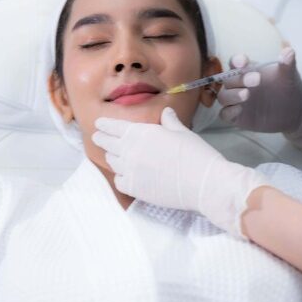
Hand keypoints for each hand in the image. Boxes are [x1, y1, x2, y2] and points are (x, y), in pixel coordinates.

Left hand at [92, 107, 268, 237]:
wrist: (203, 183)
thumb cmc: (196, 154)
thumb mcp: (182, 132)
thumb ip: (169, 122)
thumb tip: (166, 113)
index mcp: (141, 132)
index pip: (114, 126)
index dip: (104, 125)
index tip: (99, 124)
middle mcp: (130, 150)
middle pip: (107, 143)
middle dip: (101, 139)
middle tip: (98, 137)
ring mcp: (130, 171)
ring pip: (112, 162)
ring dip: (112, 157)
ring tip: (114, 155)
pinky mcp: (134, 189)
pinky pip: (119, 181)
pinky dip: (120, 177)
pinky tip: (125, 176)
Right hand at [218, 46, 301, 153]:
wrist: (294, 111)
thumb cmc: (288, 88)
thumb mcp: (289, 76)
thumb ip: (287, 63)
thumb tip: (289, 51)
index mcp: (247, 70)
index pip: (235, 62)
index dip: (236, 61)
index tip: (244, 62)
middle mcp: (238, 84)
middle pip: (228, 80)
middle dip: (240, 79)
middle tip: (257, 79)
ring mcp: (236, 101)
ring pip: (223, 97)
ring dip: (232, 95)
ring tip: (246, 94)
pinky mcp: (236, 117)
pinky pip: (225, 114)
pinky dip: (229, 112)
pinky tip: (240, 110)